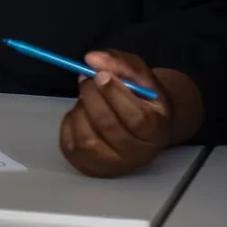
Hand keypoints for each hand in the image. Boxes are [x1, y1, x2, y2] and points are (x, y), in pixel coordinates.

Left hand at [58, 49, 174, 177]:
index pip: (136, 117)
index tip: (100, 75)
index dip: (114, 94)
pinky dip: (69, 124)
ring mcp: (115, 164)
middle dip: (91, 96)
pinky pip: (70, 146)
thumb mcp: (140, 76)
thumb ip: (120, 64)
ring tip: (86, 99)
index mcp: (157, 129)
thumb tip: (91, 59)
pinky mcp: (91, 167)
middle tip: (86, 79)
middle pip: (108, 125)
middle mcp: (139, 152)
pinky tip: (80, 114)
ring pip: (86, 138)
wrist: (145, 125)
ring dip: (79, 111)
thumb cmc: (143, 98)